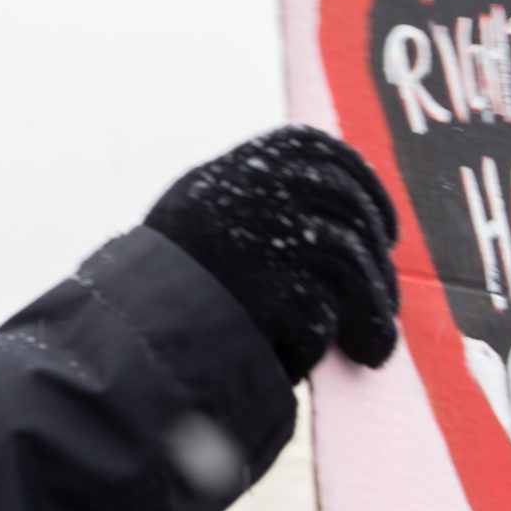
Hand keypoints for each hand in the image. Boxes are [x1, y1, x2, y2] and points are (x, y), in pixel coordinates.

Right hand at [145, 126, 398, 382]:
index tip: (384, 226)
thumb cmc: (160, 285)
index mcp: (238, 166)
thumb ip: (253, 202)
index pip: (322, 152)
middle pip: (347, 210)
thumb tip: (336, 216)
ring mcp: (268, 238)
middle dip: (377, 260)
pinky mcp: (277, 292)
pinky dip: (327, 339)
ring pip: (349, 264)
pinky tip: (326, 359)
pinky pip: (323, 314)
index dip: (365, 187)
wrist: (125, 332)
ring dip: (372, 308)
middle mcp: (256, 191)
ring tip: (373, 346)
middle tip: (384, 298)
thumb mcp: (198, 216)